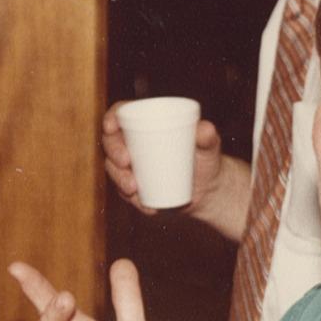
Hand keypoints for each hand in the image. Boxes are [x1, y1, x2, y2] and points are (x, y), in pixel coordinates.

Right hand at [102, 105, 224, 214]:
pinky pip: (127, 194)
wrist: (208, 189)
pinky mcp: (135, 187)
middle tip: (126, 162)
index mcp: (146, 123)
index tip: (111, 127)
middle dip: (113, 152)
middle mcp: (133, 143)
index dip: (110, 118)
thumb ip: (208, 136)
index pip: (121, 114)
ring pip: (114, 170)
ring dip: (119, 179)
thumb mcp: (209, 146)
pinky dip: (135, 202)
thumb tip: (206, 129)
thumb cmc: (206, 158)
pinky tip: (146, 206)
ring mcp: (132, 166)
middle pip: (111, 142)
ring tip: (134, 188)